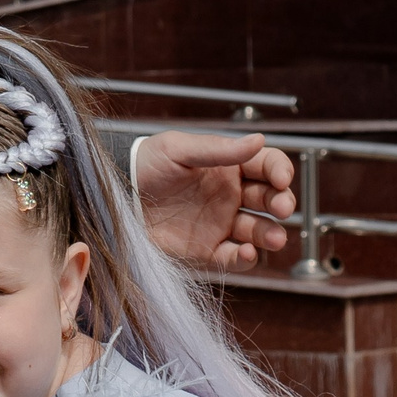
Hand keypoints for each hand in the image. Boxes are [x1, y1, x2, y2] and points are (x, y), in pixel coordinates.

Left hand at [133, 131, 296, 272]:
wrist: (114, 197)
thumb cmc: (143, 165)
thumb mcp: (178, 149)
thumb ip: (218, 149)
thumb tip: (258, 139)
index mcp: (227, 167)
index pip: (267, 166)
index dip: (280, 171)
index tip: (282, 179)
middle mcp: (229, 196)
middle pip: (269, 199)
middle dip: (282, 203)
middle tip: (282, 207)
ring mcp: (219, 224)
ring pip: (257, 231)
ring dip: (270, 234)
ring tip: (273, 237)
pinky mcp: (205, 250)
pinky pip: (233, 257)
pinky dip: (245, 257)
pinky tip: (246, 251)